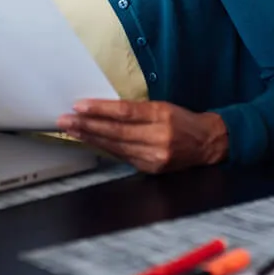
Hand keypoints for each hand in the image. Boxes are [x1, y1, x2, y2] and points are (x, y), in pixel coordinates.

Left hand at [57, 100, 227, 172]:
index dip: (100, 110)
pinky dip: (105, 149)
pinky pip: (123, 157)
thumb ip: (136, 110)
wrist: (207, 143)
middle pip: (117, 131)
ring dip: (91, 138)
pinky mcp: (151, 168)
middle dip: (88, 126)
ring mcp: (155, 156)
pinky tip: (91, 142)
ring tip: (72, 131)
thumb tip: (103, 111)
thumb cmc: (183, 120)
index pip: (126, 112)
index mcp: (162, 115)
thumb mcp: (163, 106)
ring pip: (116, 146)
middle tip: (66, 120)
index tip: (80, 106)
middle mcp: (159, 137)